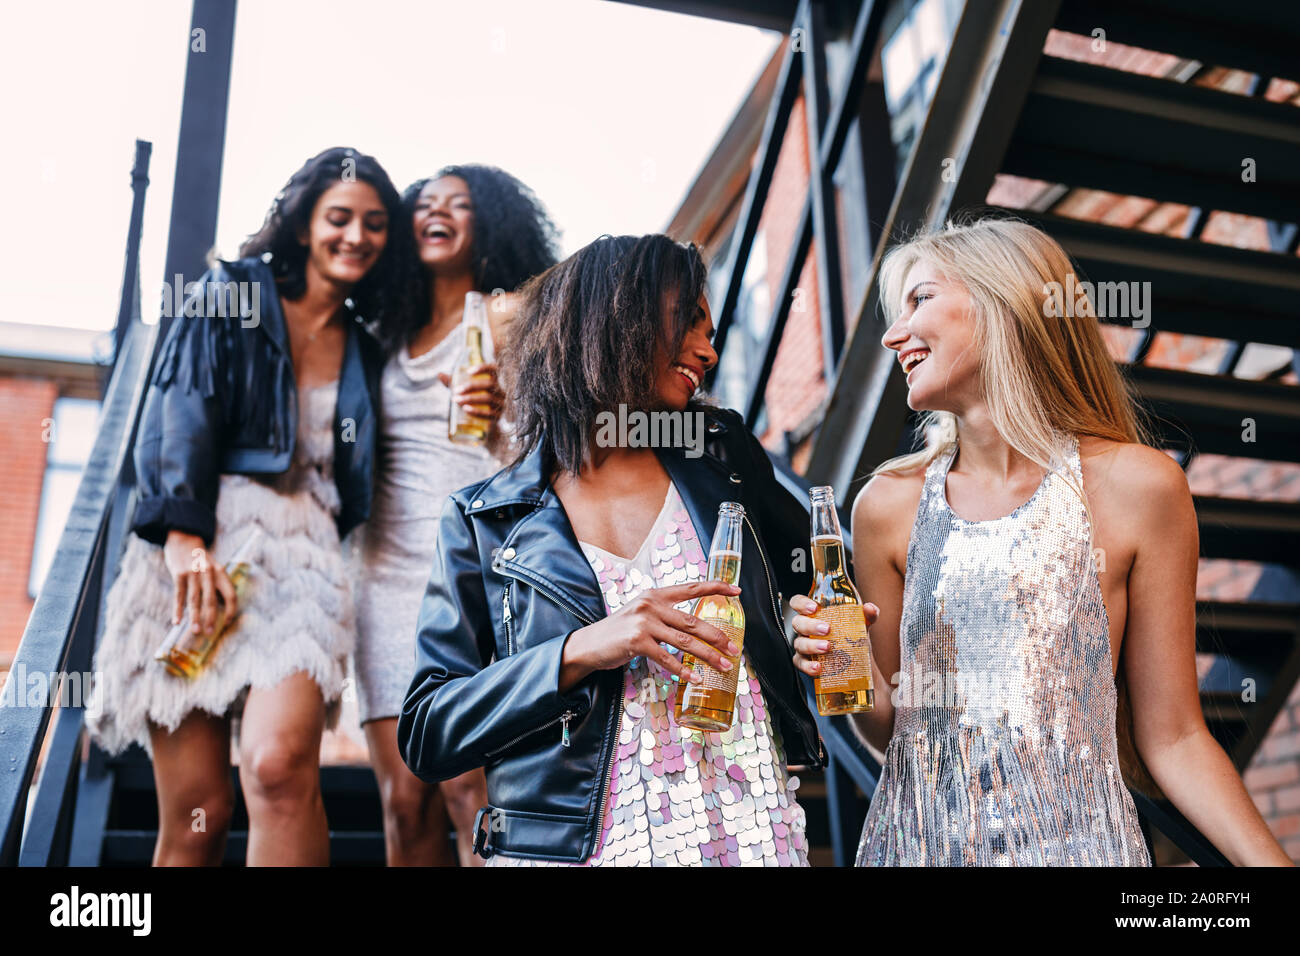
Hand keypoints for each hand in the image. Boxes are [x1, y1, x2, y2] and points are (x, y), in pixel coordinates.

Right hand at [162, 530, 237, 635]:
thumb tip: (220, 610)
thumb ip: (217, 585)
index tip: (226, 623)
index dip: (230, 610)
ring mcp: (193, 574)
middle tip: (209, 633)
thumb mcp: (214, 568)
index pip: (231, 595)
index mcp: (221, 573)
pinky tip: (177, 621)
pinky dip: (178, 609)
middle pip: (212, 600)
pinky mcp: (179, 574)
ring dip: (195, 617)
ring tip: (195, 631)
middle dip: (211, 618)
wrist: (184, 539)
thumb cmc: (200, 560)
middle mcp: (209, 573)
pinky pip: (179, 595)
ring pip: (195, 599)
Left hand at [438, 363, 505, 424]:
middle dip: (471, 386)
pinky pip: (490, 413)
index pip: (494, 369)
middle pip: (490, 385)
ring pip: (489, 398)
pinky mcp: (500, 416)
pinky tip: (465, 409)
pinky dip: (477, 411)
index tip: (468, 372)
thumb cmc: (477, 400)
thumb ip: (456, 382)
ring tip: (456, 400)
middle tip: (455, 391)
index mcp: (497, 380)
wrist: (488, 423)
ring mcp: (503, 404)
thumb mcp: (467, 390)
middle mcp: (503, 390)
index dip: (483, 369)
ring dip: (471, 398)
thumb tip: (439, 374)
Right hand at [560, 581, 742, 692]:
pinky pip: (667, 658)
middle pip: (693, 621)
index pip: (691, 587)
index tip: (736, 591)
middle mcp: (651, 605)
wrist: (590, 644)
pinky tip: (695, 677)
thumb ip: (664, 614)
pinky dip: (683, 669)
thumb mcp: (641, 613)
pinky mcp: (637, 642)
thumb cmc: (619, 631)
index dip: (716, 587)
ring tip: (722, 665)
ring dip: (707, 655)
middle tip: (733, 648)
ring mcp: (644, 623)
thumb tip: (693, 626)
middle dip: (717, 636)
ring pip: (685, 641)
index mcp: (656, 595)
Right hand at [789, 594, 878, 677]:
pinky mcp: (804, 663)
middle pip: (797, 623)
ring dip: (811, 645)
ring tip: (827, 648)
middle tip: (827, 629)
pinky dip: (808, 666)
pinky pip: (800, 664)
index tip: (814, 607)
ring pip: (799, 643)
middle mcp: (805, 629)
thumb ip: (868, 615)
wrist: (857, 666)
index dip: (801, 603)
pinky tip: (818, 666)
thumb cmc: (852, 638)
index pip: (798, 603)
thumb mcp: (861, 625)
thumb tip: (870, 608)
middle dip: (810, 625)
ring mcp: (803, 646)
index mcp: (814, 615)